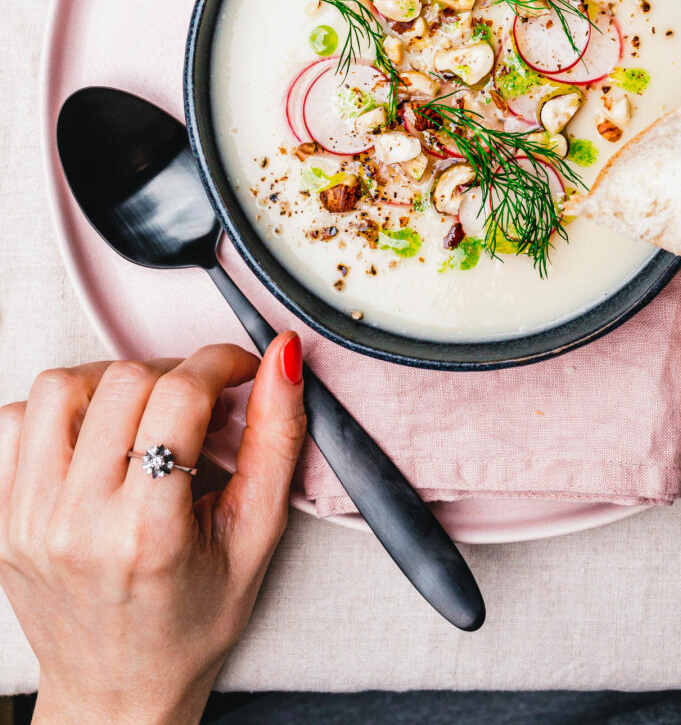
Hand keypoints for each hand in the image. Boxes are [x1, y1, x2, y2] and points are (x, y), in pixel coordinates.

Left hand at [0, 333, 306, 724]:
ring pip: (60, 387)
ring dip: (111, 383)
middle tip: (199, 405)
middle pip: (122, 380)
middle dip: (174, 375)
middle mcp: (74, 524)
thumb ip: (276, 440)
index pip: (178, 395)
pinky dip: (59, 412)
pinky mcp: (0, 516)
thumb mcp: (256, 536)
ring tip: (143, 415)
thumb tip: (283, 359)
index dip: (220, 364)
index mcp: (145, 534)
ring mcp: (26, 520)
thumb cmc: (190, 625)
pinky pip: (15, 420)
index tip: (239, 372)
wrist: (117, 694)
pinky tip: (96, 439)